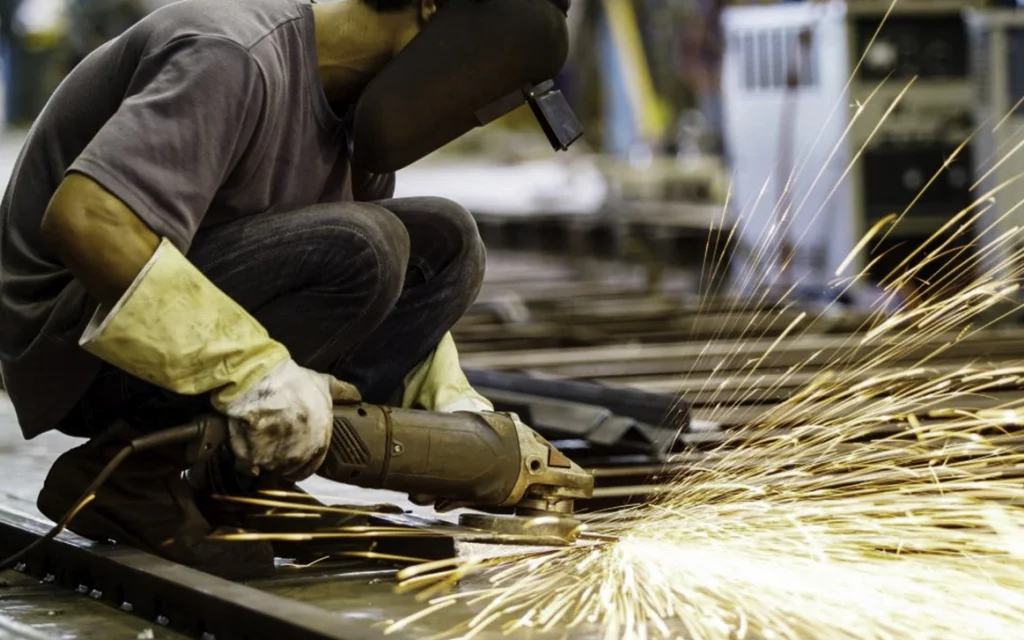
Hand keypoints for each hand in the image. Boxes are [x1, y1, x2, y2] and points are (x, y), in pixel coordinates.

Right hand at [221, 359, 360, 479]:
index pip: (311, 466)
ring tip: (257, 441)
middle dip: (282, 460)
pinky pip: (247, 467)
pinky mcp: (250, 460)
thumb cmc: (291, 383)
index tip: (292, 452)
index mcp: (319, 444)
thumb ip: (342, 393)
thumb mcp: (322, 384)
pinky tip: (244, 445)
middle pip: (289, 469)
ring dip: (264, 461)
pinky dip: (244, 460)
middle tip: (273, 444)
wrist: (258, 381)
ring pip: (268, 469)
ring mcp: (273, 461)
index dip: (301, 461)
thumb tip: (356, 397)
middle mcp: (298, 457)